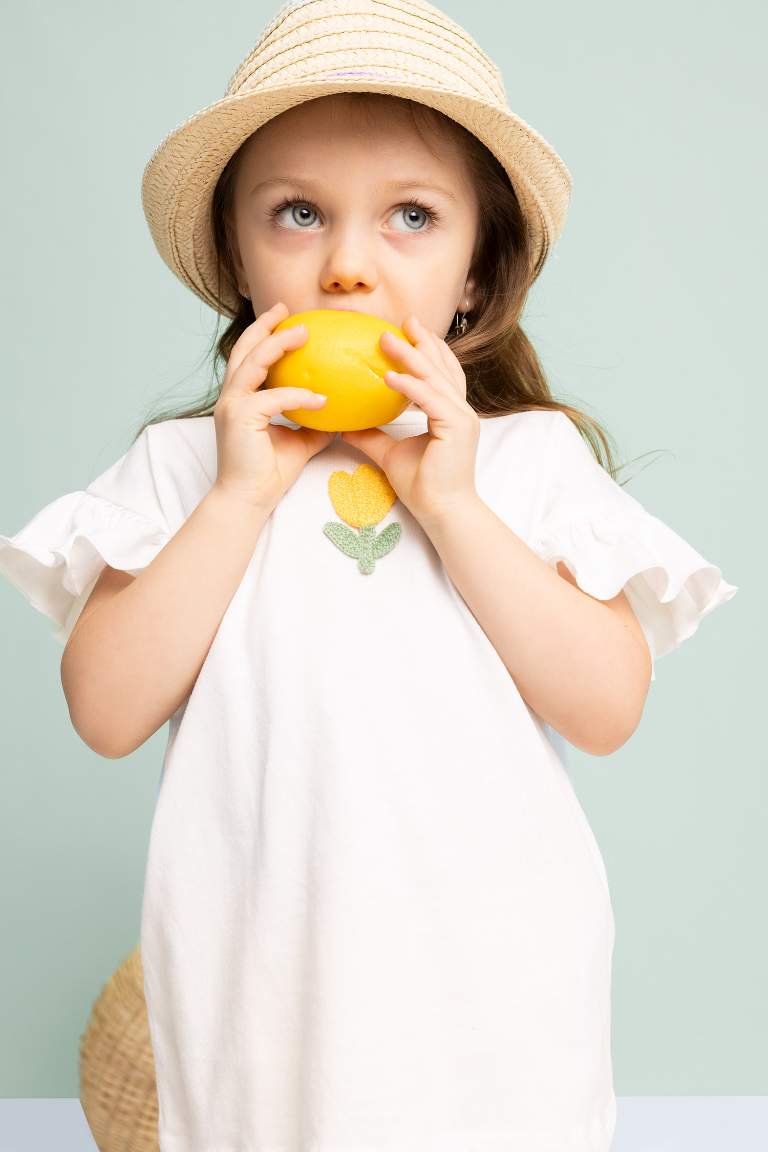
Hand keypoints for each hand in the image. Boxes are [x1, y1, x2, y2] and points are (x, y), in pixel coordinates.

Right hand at [212, 301, 333, 511]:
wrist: (248, 500)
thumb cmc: (268, 474)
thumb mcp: (299, 442)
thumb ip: (314, 423)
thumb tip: (340, 412)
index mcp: (240, 399)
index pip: (249, 358)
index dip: (264, 335)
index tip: (285, 319)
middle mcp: (231, 397)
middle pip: (245, 349)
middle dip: (265, 325)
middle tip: (288, 310)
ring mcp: (232, 405)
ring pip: (254, 362)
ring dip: (278, 344)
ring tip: (303, 333)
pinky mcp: (239, 418)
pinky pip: (274, 398)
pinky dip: (298, 395)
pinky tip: (321, 398)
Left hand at [341, 314, 479, 523]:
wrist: (442, 512)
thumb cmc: (423, 487)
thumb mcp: (390, 454)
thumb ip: (372, 436)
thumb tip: (344, 426)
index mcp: (451, 414)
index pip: (441, 374)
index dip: (427, 351)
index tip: (408, 331)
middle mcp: (460, 411)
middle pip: (442, 367)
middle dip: (423, 341)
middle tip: (404, 319)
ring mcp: (462, 418)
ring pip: (435, 378)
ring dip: (412, 356)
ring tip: (388, 339)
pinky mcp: (456, 428)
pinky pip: (430, 400)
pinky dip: (411, 386)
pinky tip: (390, 375)